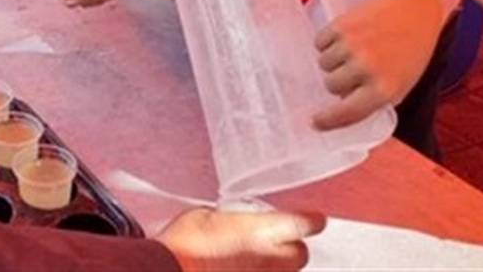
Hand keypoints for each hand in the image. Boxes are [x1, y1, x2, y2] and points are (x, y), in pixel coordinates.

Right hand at [157, 208, 325, 271]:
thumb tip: (233, 221)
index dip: (310, 220)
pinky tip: (240, 267)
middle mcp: (271, 259)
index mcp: (262, 231)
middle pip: (300, 254)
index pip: (305, 224)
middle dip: (290, 247)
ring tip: (250, 259)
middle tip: (271, 240)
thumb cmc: (184, 244)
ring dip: (274, 265)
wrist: (171, 271)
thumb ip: (229, 218)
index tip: (311, 218)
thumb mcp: (204, 216)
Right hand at [311, 0, 443, 130]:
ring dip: (334, 59)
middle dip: (339, 79)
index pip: (348, 113)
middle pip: (331, 85)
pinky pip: (319, 43)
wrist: (412, 9)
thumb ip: (376, 98)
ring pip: (323, 64)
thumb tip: (344, 108)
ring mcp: (351, 47)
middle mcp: (366, 69)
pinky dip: (328, 42)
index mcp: (385, 89)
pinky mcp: (340, 27)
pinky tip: (347, 36)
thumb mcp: (402, 82)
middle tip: (355, 68)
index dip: (328, 120)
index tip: (316, 122)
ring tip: (354, 49)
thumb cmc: (410, 49)